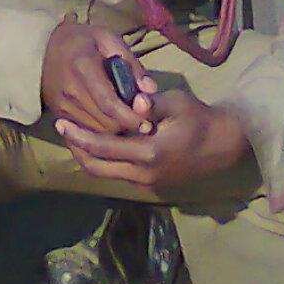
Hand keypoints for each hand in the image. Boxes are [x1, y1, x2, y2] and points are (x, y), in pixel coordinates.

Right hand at [40, 19, 155, 137]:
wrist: (42, 50)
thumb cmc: (81, 41)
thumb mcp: (107, 38)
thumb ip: (131, 62)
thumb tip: (152, 89)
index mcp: (83, 67)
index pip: (109, 104)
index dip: (130, 118)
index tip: (147, 124)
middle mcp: (70, 91)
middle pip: (104, 123)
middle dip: (126, 127)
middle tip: (141, 123)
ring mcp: (62, 106)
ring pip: (95, 133)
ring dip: (114, 133)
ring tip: (126, 124)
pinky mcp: (58, 117)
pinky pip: (82, 137)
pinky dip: (98, 137)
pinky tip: (108, 131)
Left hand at [53, 86, 250, 191]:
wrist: (222, 146)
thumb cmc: (199, 119)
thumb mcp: (176, 102)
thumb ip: (150, 102)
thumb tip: (130, 100)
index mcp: (148, 152)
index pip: (103, 147)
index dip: (79, 136)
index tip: (62, 123)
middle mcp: (143, 173)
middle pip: (97, 168)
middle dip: (77, 149)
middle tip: (64, 129)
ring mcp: (147, 182)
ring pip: (106, 174)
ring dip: (89, 156)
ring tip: (77, 135)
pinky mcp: (151, 184)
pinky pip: (119, 174)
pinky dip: (105, 160)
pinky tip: (101, 142)